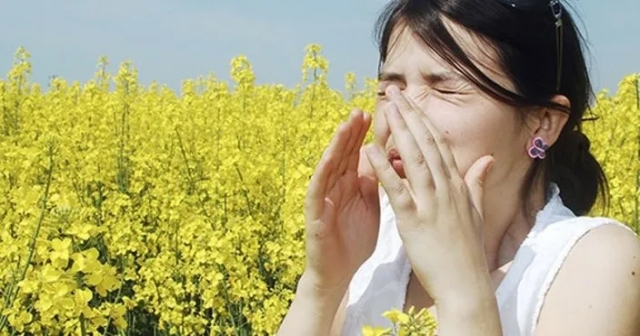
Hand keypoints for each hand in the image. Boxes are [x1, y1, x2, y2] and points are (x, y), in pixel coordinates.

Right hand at [303, 109, 380, 293]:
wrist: (339, 272)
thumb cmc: (354, 240)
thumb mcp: (370, 206)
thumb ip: (374, 183)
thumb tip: (385, 159)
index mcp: (351, 184)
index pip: (358, 153)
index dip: (366, 134)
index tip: (379, 113)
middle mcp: (335, 186)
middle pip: (343, 154)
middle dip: (352, 132)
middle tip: (361, 109)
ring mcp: (323, 198)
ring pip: (329, 166)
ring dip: (337, 145)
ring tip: (345, 126)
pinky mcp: (315, 214)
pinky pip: (317, 191)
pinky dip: (322, 173)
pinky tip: (328, 159)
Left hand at [363, 86, 494, 300]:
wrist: (466, 284)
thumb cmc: (466, 251)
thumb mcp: (475, 212)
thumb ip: (477, 183)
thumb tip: (487, 160)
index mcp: (457, 185)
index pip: (439, 144)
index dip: (424, 121)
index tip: (411, 102)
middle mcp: (446, 188)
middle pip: (426, 143)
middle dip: (410, 115)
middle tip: (394, 92)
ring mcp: (431, 203)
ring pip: (414, 158)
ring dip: (399, 131)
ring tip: (386, 108)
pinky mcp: (414, 220)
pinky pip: (397, 189)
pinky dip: (384, 168)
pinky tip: (370, 150)